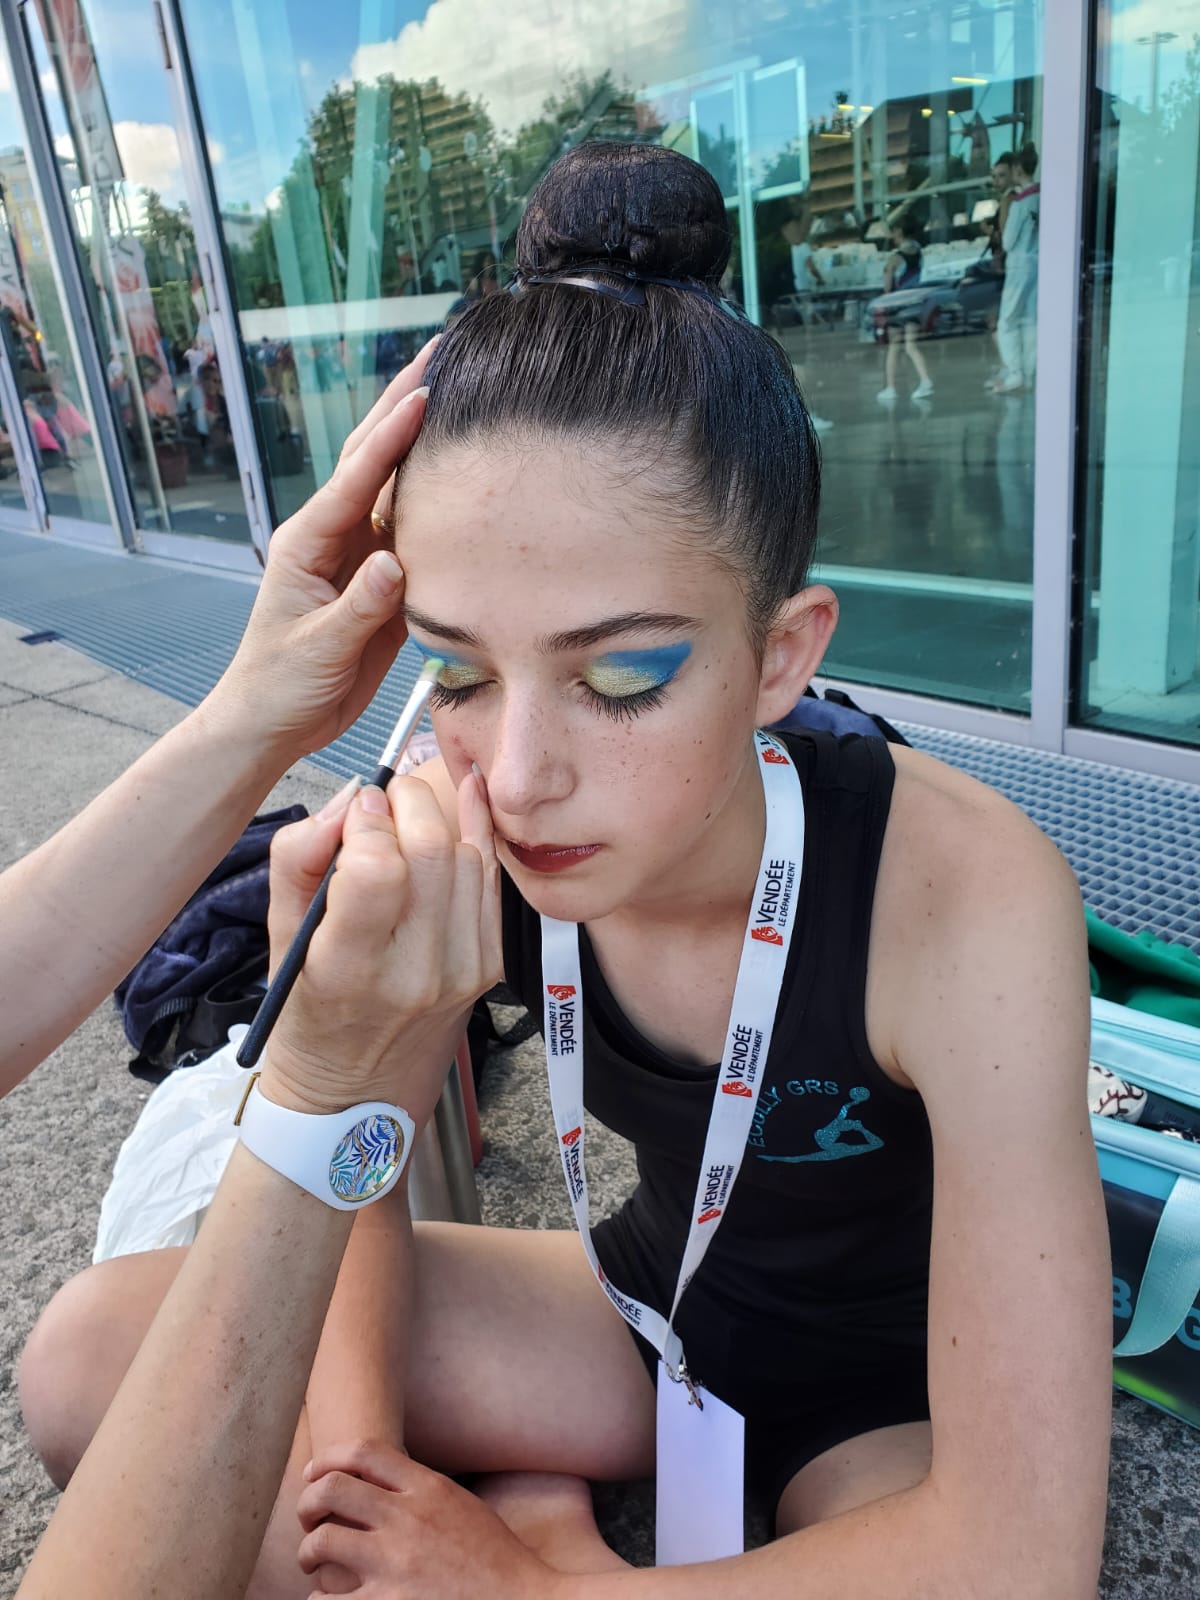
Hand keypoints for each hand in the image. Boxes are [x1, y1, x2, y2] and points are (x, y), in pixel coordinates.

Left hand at [202, 341, 433, 763]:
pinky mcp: (380, 582)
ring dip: (423, 441)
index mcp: (308, 542)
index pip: (356, 478)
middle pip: (370, 458)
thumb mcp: (319, 650)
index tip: (426, 394)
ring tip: (458, 393)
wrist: (275, 723)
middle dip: (401, 404)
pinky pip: (413, 532)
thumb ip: (358, 607)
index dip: (391, 436)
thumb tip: (393, 563)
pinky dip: (437, 498)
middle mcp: (332, 537)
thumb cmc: (282, 685)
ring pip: (395, 487)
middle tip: (439, 354)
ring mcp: (358, 556)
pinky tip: (463, 471)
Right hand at [259, 768, 501, 1120]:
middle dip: (407, 804)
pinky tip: (464, 802)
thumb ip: (298, 858)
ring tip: (406, 817)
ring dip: (438, 820)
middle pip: (433, 852)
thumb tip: (347, 800)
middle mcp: (414, 975)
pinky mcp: (489, 967)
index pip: (380, 870)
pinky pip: (490, 882)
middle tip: (383, 800)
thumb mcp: (276, 937)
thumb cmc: (308, 1009)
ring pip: (466, 859)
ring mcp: (461, 972)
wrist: (358, 1092)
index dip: (368, 822)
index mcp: (348, 971)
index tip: (355, 809)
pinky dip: (477, 836)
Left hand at [296, 1442, 563, 1599]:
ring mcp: (395, 1565)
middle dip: (308, 1502)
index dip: (329, 1458)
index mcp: (429, 1489)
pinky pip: (328, 1597)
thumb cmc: (496, 1560)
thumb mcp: (462, 1507)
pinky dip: (320, 1596)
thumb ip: (423, 1492)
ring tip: (313, 1561)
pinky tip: (329, 1597)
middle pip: (331, 1488)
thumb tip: (379, 1483)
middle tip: (309, 1519)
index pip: (364, 1452)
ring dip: (308, 1551)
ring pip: (321, 1541)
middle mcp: (407, 1520)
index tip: (315, 1473)